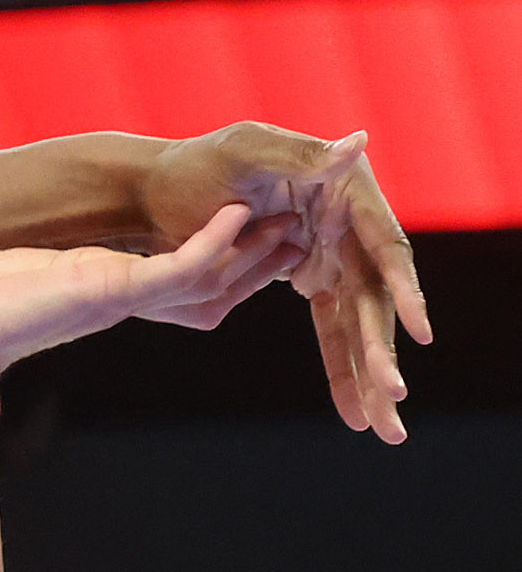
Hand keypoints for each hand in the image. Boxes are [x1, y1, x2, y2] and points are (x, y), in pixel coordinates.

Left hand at [0, 202, 295, 380]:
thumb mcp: (25, 270)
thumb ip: (49, 264)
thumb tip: (35, 254)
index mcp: (116, 293)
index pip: (194, 281)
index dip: (239, 261)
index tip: (275, 233)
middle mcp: (128, 299)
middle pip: (217, 284)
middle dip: (265, 260)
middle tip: (311, 230)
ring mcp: (123, 297)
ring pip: (209, 280)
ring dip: (253, 252)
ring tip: (293, 224)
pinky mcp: (111, 290)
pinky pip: (177, 269)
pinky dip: (210, 243)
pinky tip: (237, 217)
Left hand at [138, 123, 427, 443]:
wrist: (150, 194)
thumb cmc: (191, 165)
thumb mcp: (240, 154)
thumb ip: (299, 157)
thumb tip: (358, 143)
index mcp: (342, 186)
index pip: (385, 244)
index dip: (405, 289)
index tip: (420, 333)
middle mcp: (346, 219)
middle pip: (376, 292)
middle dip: (383, 349)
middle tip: (393, 398)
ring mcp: (329, 250)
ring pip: (359, 318)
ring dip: (370, 372)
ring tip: (383, 428)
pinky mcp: (308, 275)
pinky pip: (332, 326)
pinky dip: (342, 366)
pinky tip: (353, 410)